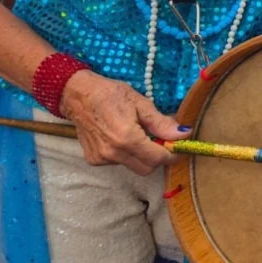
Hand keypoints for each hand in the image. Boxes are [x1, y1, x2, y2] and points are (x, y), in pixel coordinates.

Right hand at [59, 70, 188, 175]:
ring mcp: (101, 158)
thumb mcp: (141, 103)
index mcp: (127, 138)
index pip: (158, 158)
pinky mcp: (93, 160)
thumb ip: (162, 123)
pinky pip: (119, 162)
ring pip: (133, 166)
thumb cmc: (110, 94)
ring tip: (140, 134)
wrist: (77, 95)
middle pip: (146, 168)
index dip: (172, 154)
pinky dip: (127, 154)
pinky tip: (122, 137)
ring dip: (142, 156)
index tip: (180, 147)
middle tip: (162, 141)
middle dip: (159, 158)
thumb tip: (184, 134)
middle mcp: (113, 153)